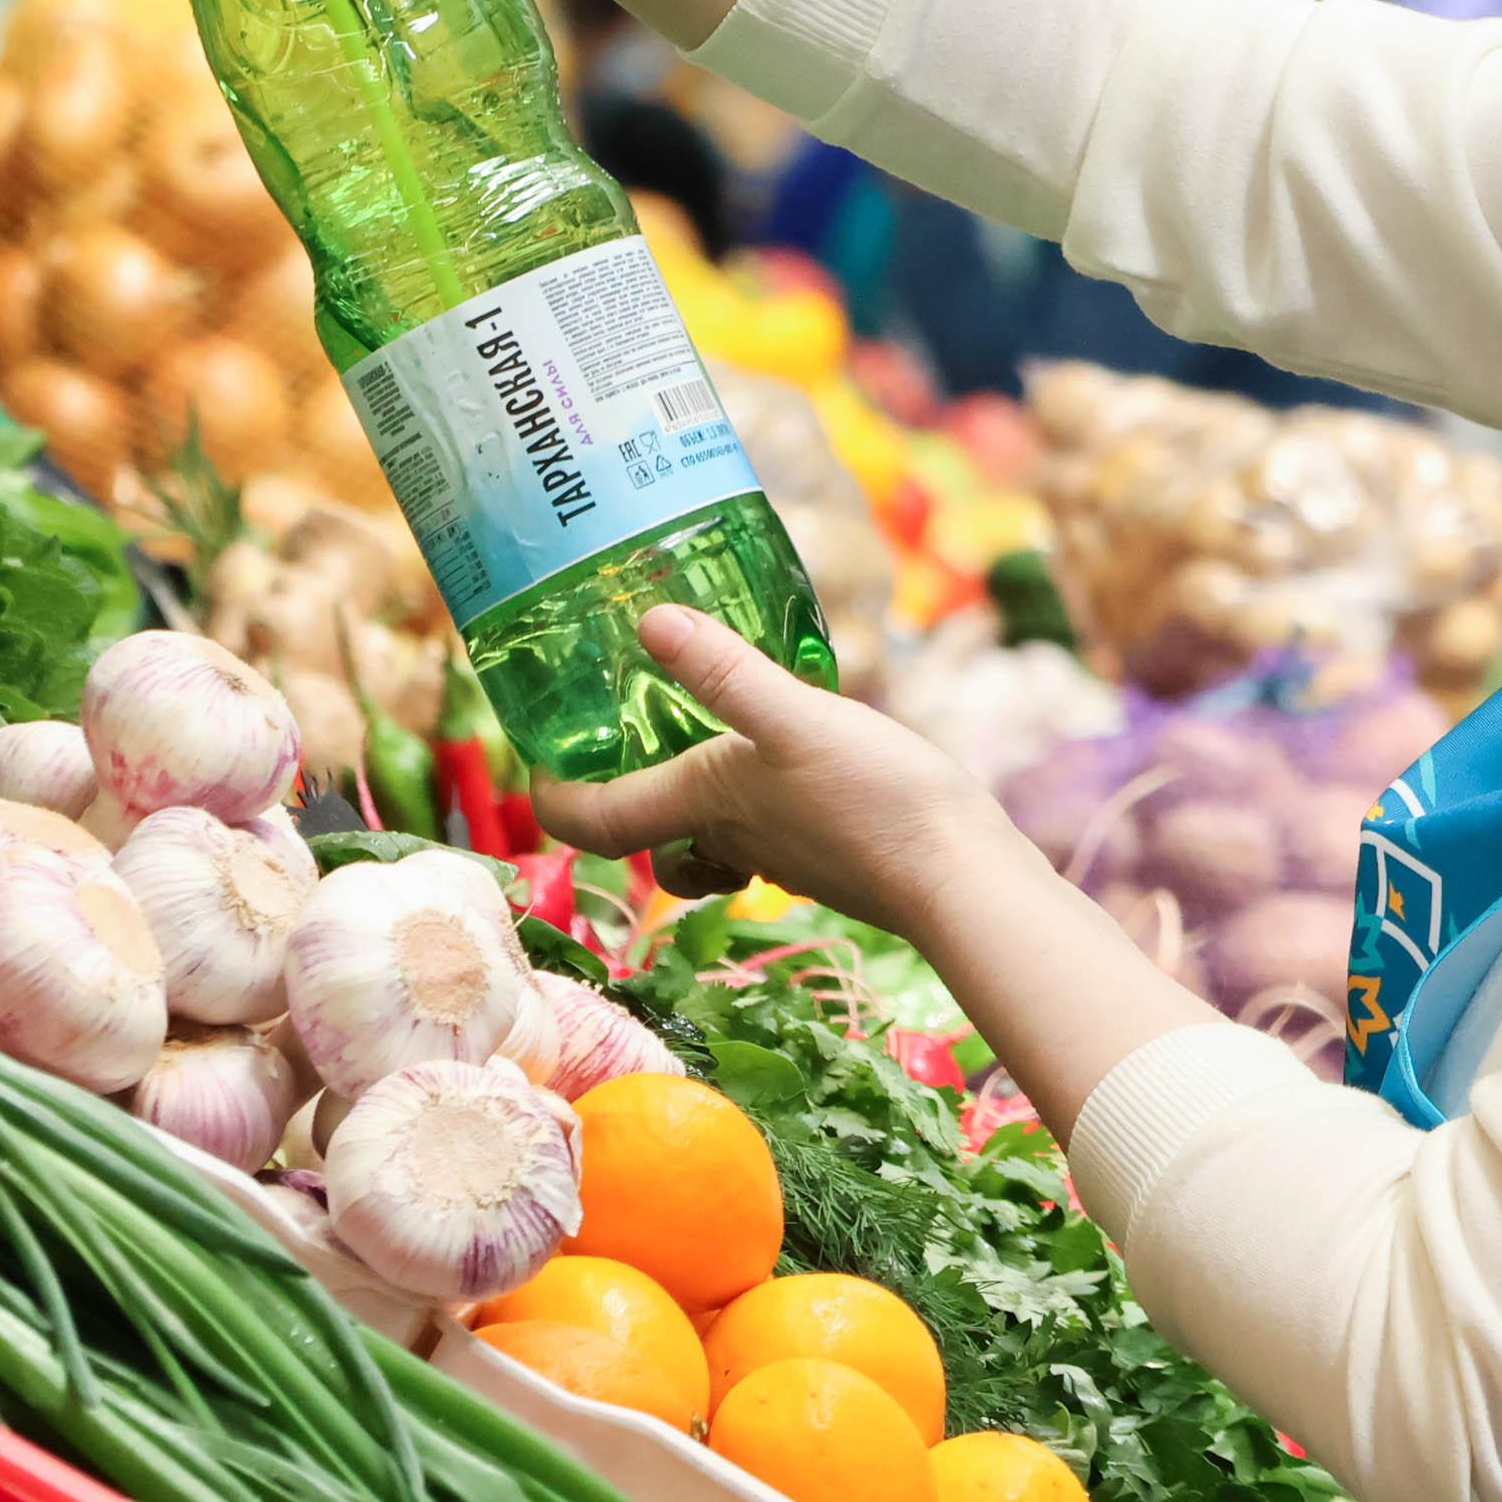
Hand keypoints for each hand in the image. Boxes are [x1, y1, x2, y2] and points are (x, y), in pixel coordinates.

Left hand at [532, 607, 1008, 933]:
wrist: (963, 879)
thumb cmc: (878, 804)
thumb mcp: (798, 719)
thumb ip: (728, 674)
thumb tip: (651, 622)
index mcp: (705, 804)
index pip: (596, 823)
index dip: (554, 800)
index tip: (538, 765)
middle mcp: (731, 839)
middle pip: (647, 836)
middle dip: (624, 797)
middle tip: (623, 736)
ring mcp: (783, 855)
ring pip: (708, 837)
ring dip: (692, 801)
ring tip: (708, 739)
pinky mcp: (830, 856)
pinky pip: (768, 833)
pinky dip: (760, 801)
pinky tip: (798, 759)